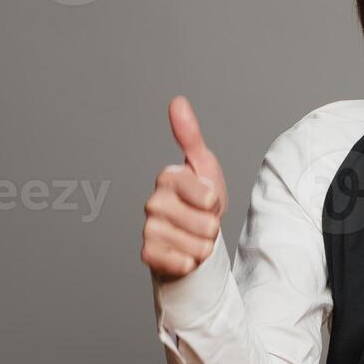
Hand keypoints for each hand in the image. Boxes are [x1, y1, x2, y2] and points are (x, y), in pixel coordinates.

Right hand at [142, 95, 228, 280]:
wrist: (190, 238)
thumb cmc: (200, 201)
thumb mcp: (204, 167)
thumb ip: (190, 136)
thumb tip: (176, 101)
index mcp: (167, 178)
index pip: (205, 193)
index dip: (214, 201)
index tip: (209, 199)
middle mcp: (153, 202)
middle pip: (204, 222)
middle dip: (212, 226)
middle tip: (203, 221)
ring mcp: (149, 228)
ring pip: (196, 244)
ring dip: (204, 245)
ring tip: (196, 237)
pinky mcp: (148, 253)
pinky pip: (181, 262)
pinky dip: (191, 261)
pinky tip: (186, 255)